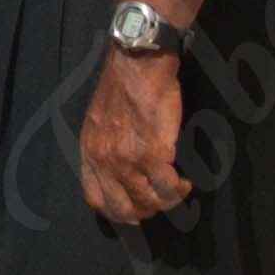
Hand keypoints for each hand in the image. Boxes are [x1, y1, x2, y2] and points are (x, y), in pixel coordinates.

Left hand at [78, 47, 188, 224]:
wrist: (137, 63)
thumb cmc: (123, 86)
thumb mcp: (99, 120)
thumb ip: (104, 146)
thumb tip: (119, 168)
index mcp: (89, 152)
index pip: (96, 199)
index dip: (117, 211)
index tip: (134, 209)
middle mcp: (104, 161)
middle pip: (123, 208)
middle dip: (145, 212)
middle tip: (160, 202)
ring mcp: (127, 159)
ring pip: (149, 201)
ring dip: (167, 200)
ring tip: (177, 188)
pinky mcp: (153, 153)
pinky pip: (167, 186)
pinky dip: (179, 188)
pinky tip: (184, 181)